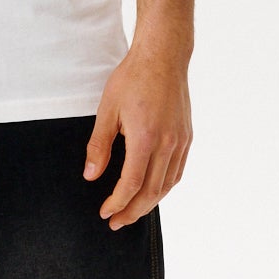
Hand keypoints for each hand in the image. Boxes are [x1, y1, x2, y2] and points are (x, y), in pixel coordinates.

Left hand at [83, 46, 192, 229]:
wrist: (162, 57)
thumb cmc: (132, 78)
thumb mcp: (108, 109)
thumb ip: (99, 145)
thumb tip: (91, 175)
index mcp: (145, 138)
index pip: (131, 184)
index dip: (117, 203)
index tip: (105, 212)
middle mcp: (167, 144)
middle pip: (151, 192)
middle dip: (132, 211)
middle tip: (116, 222)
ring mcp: (180, 142)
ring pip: (167, 185)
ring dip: (149, 203)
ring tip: (132, 210)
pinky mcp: (187, 137)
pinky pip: (177, 172)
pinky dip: (164, 187)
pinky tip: (152, 190)